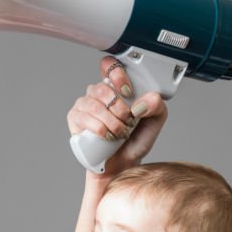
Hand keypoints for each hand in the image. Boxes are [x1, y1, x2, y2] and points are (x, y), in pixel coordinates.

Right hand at [67, 56, 167, 177]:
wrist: (121, 166)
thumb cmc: (135, 142)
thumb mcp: (154, 122)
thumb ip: (156, 107)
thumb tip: (148, 99)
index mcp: (116, 88)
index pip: (109, 66)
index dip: (117, 74)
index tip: (128, 91)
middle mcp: (98, 94)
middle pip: (102, 88)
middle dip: (119, 108)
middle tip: (128, 121)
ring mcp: (84, 105)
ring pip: (94, 104)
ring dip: (112, 121)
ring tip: (120, 133)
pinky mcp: (75, 119)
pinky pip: (83, 118)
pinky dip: (99, 129)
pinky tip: (107, 137)